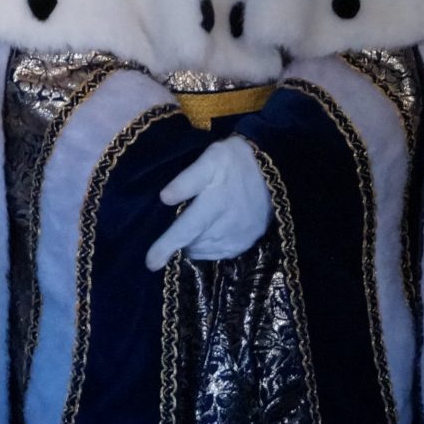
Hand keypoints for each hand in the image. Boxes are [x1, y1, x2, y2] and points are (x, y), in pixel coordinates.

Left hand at [147, 138, 271, 271]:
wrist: (272, 165)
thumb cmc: (234, 160)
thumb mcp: (209, 160)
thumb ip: (186, 180)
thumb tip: (164, 198)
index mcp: (215, 203)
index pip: (185, 230)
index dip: (166, 247)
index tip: (150, 263)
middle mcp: (229, 224)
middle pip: (194, 244)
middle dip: (179, 242)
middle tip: (175, 229)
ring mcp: (242, 234)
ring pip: (208, 251)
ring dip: (195, 245)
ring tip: (191, 231)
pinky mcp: (251, 239)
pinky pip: (225, 253)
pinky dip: (212, 249)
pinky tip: (208, 236)